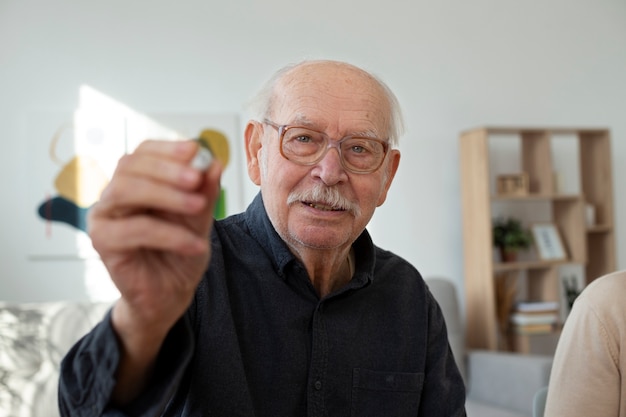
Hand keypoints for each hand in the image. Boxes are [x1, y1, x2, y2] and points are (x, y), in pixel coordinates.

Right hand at [88, 139, 221, 355]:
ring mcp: (103, 217)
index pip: (142, 152)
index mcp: (135, 182)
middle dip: (167, 169)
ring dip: (166, 195)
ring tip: (199, 206)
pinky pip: (135, 229)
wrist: (170, 295)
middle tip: (197, 179)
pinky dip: (170, 234)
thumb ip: (204, 193)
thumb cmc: (180, 253)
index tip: (196, 150)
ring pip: (125, 191)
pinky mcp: (103, 242)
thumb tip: (214, 163)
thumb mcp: (199, 220)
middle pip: (130, 166)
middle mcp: (114, 195)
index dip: (167, 148)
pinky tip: (195, 244)